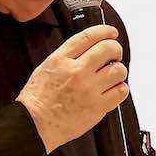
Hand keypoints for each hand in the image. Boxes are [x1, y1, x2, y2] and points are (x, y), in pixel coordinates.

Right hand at [16, 24, 127, 152]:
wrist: (34, 124)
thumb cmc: (38, 99)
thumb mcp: (47, 67)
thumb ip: (68, 56)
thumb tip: (90, 48)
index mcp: (62, 59)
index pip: (89, 36)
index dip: (105, 31)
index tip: (111, 33)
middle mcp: (77, 71)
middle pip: (108, 49)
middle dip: (115, 49)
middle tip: (114, 56)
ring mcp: (89, 89)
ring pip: (118, 70)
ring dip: (118, 71)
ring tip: (111, 76)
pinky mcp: (98, 106)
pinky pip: (121, 91)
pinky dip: (120, 88)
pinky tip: (113, 90)